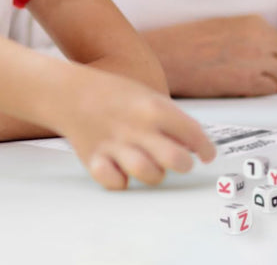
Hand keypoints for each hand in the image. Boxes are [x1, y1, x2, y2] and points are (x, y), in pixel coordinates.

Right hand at [53, 68, 215, 190]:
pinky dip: (122, 181)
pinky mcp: (95, 159)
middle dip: (184, 165)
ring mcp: (116, 145)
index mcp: (153, 108)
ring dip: (155, 174)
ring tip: (152, 166)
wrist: (70, 92)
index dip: (205, 148)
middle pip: (176, 159)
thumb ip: (170, 119)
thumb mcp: (147, 96)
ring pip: (149, 174)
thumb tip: (194, 144)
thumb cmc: (114, 95)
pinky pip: (116, 183)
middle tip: (181, 162)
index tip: (207, 155)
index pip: (193, 133)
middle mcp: (137, 127)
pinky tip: (122, 171)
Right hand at [144, 15, 276, 96]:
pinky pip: (270, 92)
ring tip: (251, 86)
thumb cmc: (192, 44)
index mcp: (257, 24)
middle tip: (271, 83)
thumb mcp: (231, 31)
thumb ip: (261, 43)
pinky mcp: (245, 81)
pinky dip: (261, 95)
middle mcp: (260, 39)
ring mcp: (255, 59)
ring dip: (276, 87)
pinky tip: (242, 90)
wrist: (167, 54)